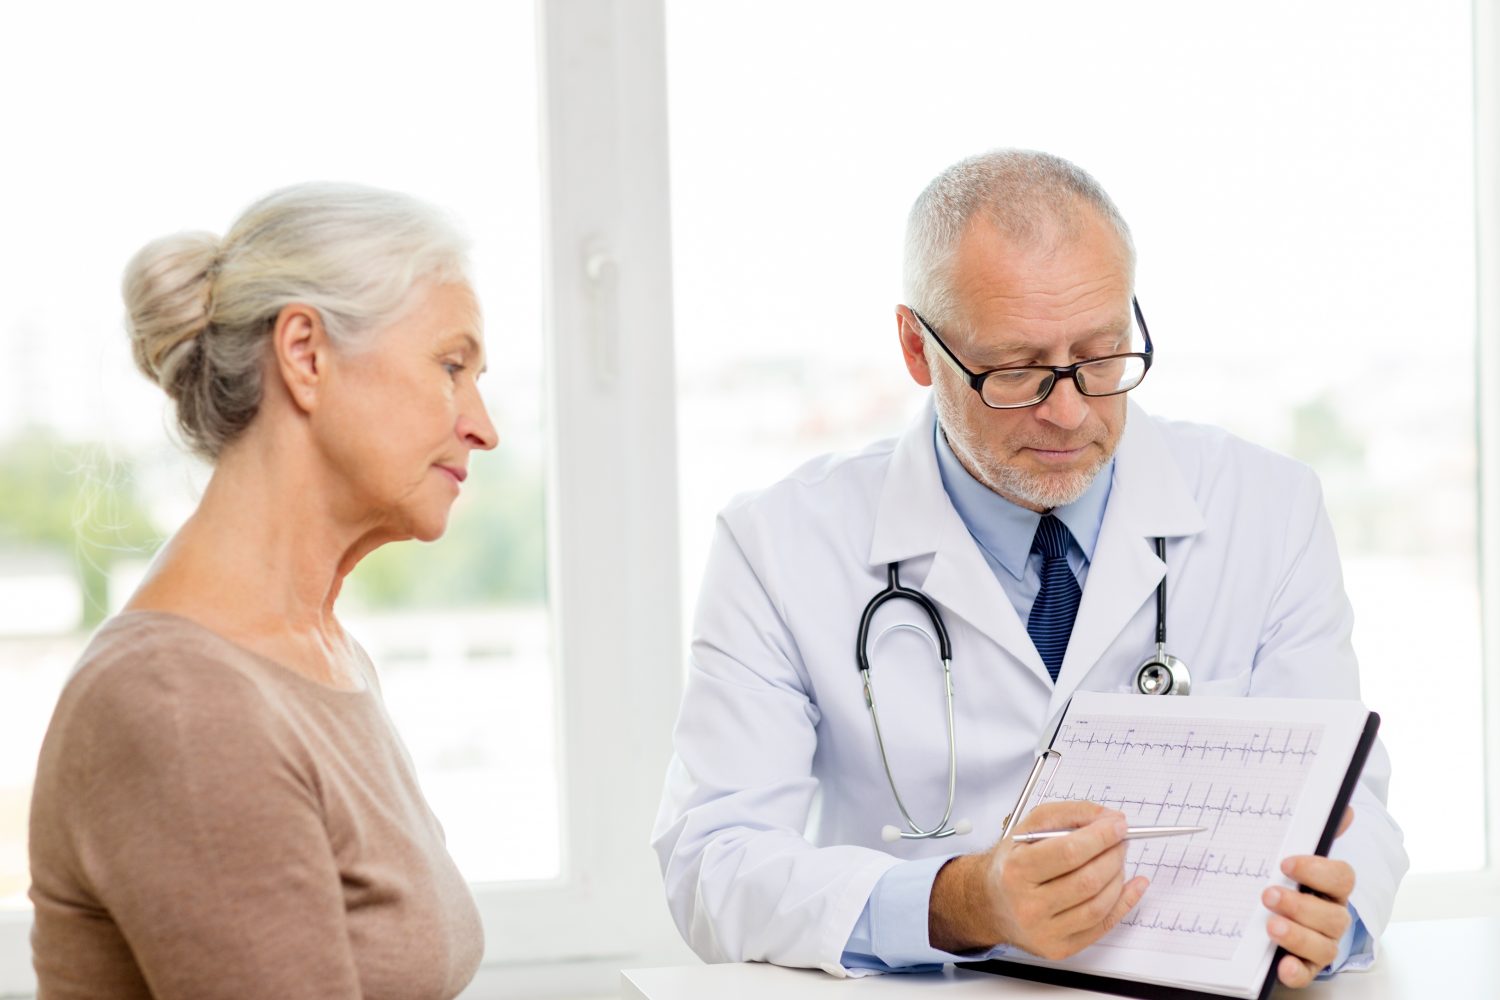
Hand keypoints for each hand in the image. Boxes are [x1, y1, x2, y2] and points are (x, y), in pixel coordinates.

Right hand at [929, 800, 1149, 959]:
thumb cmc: (1012, 864)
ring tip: (1117, 860)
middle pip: (1087, 880)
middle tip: (1121, 841)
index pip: (1068, 852)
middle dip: (1113, 856)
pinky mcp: (1060, 948)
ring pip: (1098, 906)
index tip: (1119, 825)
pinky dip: (1124, 903)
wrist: (990, 904)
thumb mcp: (1029, 828)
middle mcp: (1027, 905)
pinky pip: (1102, 927)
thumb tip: (1108, 818)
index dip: (1100, 837)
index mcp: (1016, 870)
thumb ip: (1069, 814)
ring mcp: (1044, 931)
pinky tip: (1133, 886)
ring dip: (1118, 878)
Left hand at [1265, 807, 1356, 987]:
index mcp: (1331, 887)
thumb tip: (1342, 808)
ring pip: (1323, 946)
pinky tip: (1282, 966)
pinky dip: (1296, 971)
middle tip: (1268, 895)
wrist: (1269, 919)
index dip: (1317, 870)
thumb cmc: (1286, 882)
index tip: (1285, 864)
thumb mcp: (1294, 858)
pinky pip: (1306, 973)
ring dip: (1297, 936)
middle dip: (1300, 905)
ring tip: (1271, 926)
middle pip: (1332, 915)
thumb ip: (1314, 834)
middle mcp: (1331, 916)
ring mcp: (1321, 943)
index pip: (1341, 878)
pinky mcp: (1305, 966)